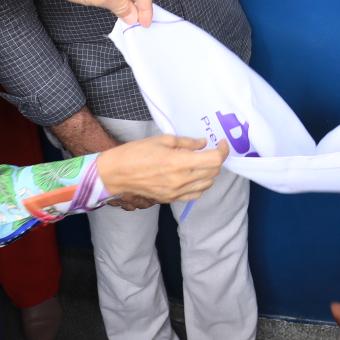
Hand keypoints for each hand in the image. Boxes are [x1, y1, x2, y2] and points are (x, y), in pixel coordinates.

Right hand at [94, 133, 227, 201]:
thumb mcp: (162, 139)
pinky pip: (194, 194)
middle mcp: (180, 180)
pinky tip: (192, 176)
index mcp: (179, 162)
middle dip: (215, 159)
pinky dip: (199, 185)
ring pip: (207, 184)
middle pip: (213, 172)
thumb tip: (203, 144)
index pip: (214, 160)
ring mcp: (176, 192)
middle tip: (209, 150)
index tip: (221, 143)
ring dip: (209, 173)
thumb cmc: (136, 152)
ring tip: (199, 162)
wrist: (116, 173)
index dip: (223, 150)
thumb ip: (186, 143)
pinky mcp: (170, 199)